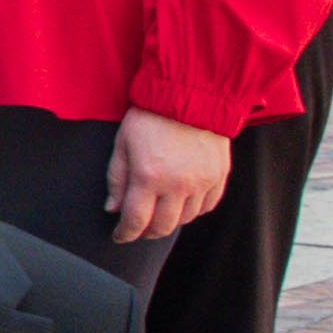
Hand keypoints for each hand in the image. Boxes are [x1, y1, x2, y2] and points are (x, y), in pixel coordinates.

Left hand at [108, 108, 234, 244]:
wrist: (191, 95)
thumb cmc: (151, 116)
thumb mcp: (122, 144)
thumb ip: (117, 179)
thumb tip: (113, 209)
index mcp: (148, 177)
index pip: (135, 221)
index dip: (125, 234)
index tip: (120, 236)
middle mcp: (178, 185)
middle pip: (162, 226)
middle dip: (146, 232)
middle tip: (138, 228)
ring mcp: (202, 182)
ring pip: (185, 219)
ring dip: (170, 221)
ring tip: (159, 213)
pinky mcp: (219, 176)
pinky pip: (207, 206)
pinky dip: (193, 211)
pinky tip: (182, 204)